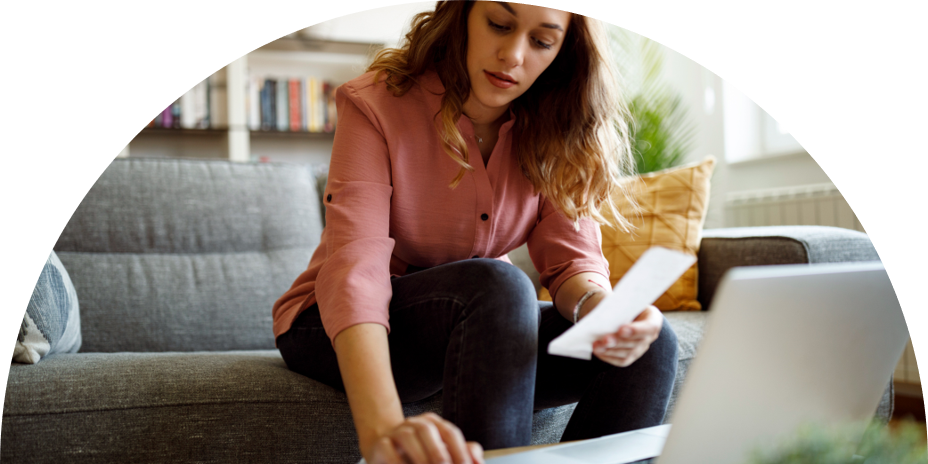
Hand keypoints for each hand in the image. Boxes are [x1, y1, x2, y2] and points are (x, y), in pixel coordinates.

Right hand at [365, 412, 483, 463]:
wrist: (384, 452)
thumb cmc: (420, 456)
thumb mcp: (443, 454)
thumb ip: (462, 454)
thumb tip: (478, 461)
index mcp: (434, 423)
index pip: (450, 433)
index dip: (460, 451)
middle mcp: (415, 423)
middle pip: (429, 431)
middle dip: (440, 455)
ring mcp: (396, 432)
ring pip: (409, 437)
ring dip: (421, 458)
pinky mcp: (381, 444)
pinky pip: (389, 452)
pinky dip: (399, 463)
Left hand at [592, 305, 662, 366]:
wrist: (614, 312)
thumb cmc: (619, 303)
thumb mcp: (621, 300)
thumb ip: (618, 307)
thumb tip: (606, 317)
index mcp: (652, 317)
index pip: (650, 326)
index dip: (636, 330)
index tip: (621, 329)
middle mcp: (650, 335)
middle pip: (637, 342)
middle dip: (619, 342)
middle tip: (605, 339)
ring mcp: (641, 347)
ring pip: (628, 353)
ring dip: (611, 351)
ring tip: (597, 346)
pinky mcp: (631, 356)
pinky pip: (621, 360)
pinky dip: (608, 356)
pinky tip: (598, 351)